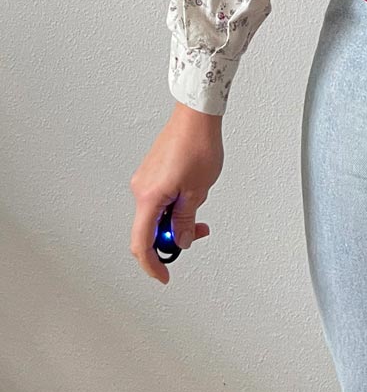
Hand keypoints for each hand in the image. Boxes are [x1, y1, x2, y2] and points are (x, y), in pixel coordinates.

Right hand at [129, 102, 222, 284]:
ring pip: (156, 213)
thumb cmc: (197, 144)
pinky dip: (174, 205)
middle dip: (172, 237)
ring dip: (176, 218)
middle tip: (197, 232)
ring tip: (199, 204)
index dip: (152, 265)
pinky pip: (159, 199)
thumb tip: (181, 240)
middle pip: (149, 229)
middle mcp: (141, 189)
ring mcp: (145, 180)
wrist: (196, 115)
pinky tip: (192, 193)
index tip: (164, 276)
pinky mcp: (152, 172)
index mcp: (149, 197)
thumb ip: (186, 220)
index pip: (141, 243)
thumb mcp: (197, 191)